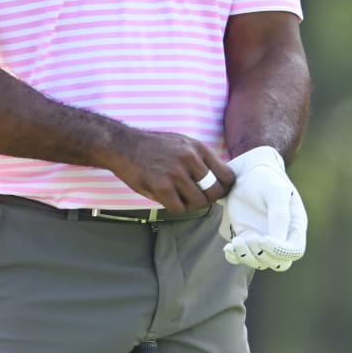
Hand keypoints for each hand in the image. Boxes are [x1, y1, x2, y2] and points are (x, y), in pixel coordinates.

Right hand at [111, 131, 232, 212]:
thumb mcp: (184, 143)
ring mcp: (175, 174)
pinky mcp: (161, 187)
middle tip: (198, 197)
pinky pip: (179, 208)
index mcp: (198, 148)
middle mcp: (189, 159)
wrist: (124, 146)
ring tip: (181, 197)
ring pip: (198, 202)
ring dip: (191, 204)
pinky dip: (176, 207)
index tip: (218, 191)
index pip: (227, 175)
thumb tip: (220, 181)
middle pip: (215, 192)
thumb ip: (202, 159)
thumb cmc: (155, 147)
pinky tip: (168, 198)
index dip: (225, 188)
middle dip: (208, 199)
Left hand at [220, 146, 306, 270]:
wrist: (245, 172)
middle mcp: (281, 235)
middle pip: (279, 263)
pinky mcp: (246, 238)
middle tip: (248, 239)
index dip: (281, 251)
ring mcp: (263, 239)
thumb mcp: (275, 191)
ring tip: (237, 241)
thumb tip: (277, 240)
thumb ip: (280, 215)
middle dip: (262, 256)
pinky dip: (234, 257)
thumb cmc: (265, 178)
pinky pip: (242, 258)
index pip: (295, 250)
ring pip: (260, 263)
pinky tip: (229, 248)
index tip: (263, 239)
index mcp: (294, 224)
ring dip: (247, 257)